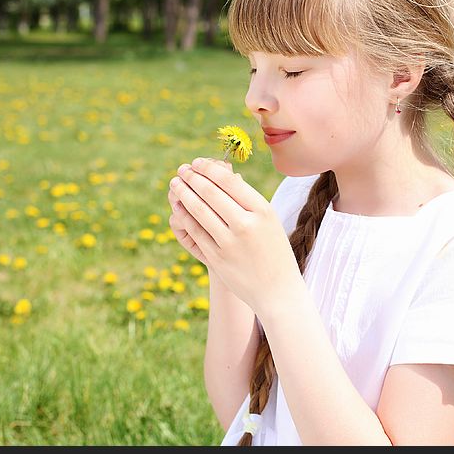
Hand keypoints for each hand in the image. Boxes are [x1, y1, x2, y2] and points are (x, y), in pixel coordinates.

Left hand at [169, 157, 306, 318]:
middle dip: (192, 178)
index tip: (197, 163)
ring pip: (199, 211)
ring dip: (183, 194)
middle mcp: (246, 224)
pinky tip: (178, 207)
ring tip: (175, 184)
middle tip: (181, 169)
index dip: (208, 169)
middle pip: (211, 193)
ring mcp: (230, 243)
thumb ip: (247, 200)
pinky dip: (184, 216)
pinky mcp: (217, 258)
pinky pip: (195, 231)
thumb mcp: (269, 220)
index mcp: (262, 210)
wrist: (277, 290)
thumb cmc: (273, 250)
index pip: (229, 181)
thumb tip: (222, 174)